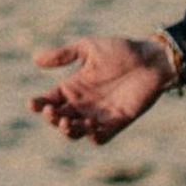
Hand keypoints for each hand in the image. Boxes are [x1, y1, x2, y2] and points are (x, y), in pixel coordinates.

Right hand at [28, 34, 170, 142]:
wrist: (153, 60)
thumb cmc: (122, 51)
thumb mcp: (89, 48)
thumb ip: (64, 55)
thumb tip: (36, 60)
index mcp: (74, 87)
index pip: (50, 100)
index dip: (38, 105)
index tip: (33, 103)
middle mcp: (84, 103)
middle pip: (58, 119)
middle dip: (51, 118)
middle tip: (52, 111)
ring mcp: (99, 115)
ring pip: (75, 132)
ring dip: (67, 130)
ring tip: (67, 121)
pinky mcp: (117, 123)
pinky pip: (100, 137)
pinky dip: (92, 136)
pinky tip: (89, 126)